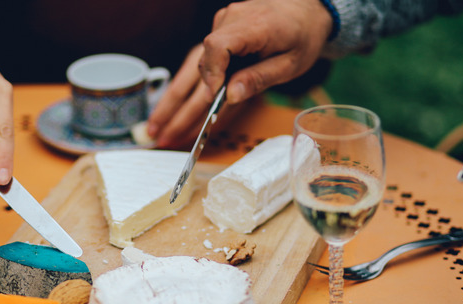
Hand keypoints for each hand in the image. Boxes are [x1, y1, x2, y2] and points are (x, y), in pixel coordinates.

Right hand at [148, 0, 331, 147]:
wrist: (304, 10)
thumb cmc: (301, 35)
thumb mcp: (290, 63)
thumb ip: (259, 78)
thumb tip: (230, 96)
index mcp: (253, 25)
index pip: (219, 46)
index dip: (212, 73)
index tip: (214, 97)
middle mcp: (230, 21)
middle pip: (200, 60)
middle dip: (181, 102)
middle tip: (166, 132)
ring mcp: (221, 25)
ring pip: (194, 64)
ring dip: (176, 99)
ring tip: (158, 128)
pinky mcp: (218, 33)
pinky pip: (201, 62)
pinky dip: (192, 87)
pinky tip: (178, 111)